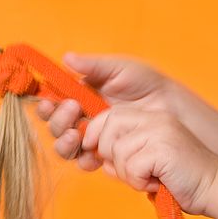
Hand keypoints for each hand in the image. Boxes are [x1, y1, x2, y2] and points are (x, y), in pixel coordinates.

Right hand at [36, 52, 175, 170]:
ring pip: (65, 146)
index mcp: (79, 96)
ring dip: (64, 143)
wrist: (170, 109)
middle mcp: (81, 118)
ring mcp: (92, 137)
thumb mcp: (119, 68)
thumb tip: (66, 57)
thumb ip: (92, 66)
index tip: (49, 102)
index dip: (47, 105)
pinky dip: (83, 160)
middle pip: (55, 126)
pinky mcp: (104, 154)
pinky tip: (92, 156)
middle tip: (74, 111)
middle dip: (58, 121)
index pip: (53, 102)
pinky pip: (85, 161)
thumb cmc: (146, 83)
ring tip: (76, 136)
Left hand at [82, 106, 217, 214]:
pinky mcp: (163, 147)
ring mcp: (160, 130)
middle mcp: (154, 118)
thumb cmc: (175, 177)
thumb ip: (119, 148)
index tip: (96, 154)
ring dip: (127, 174)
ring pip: (117, 151)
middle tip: (134, 172)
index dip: (95, 135)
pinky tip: (156, 182)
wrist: (215, 188)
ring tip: (149, 178)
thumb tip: (87, 147)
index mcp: (148, 116)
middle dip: (111, 156)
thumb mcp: (142, 157)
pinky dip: (138, 182)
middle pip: (107, 129)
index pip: (108, 116)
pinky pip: (131, 167)